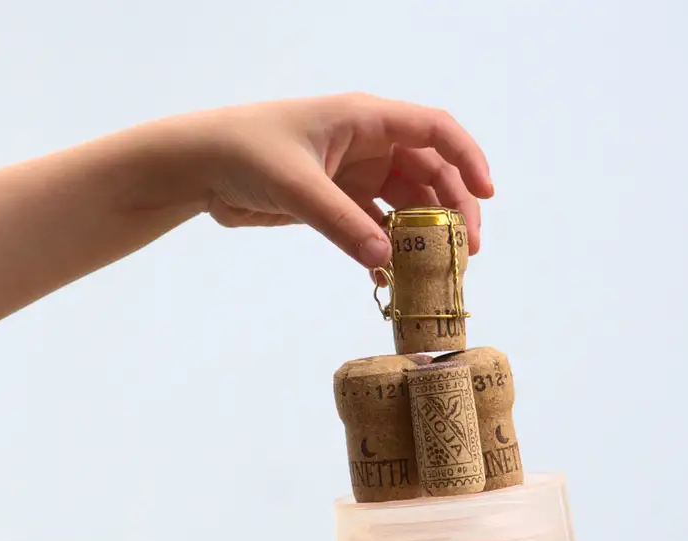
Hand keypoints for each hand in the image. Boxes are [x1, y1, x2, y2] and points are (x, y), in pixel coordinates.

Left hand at [164, 93, 493, 267]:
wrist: (200, 166)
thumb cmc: (245, 153)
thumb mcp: (296, 186)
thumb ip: (341, 223)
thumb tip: (385, 257)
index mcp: (365, 119)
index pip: (434, 130)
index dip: (467, 159)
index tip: (487, 195)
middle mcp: (367, 143)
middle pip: (429, 172)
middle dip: (452, 209)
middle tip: (466, 251)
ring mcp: (352, 173)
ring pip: (405, 202)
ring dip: (424, 232)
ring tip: (439, 269)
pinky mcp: (335, 201)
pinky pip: (374, 224)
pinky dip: (388, 246)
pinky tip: (394, 273)